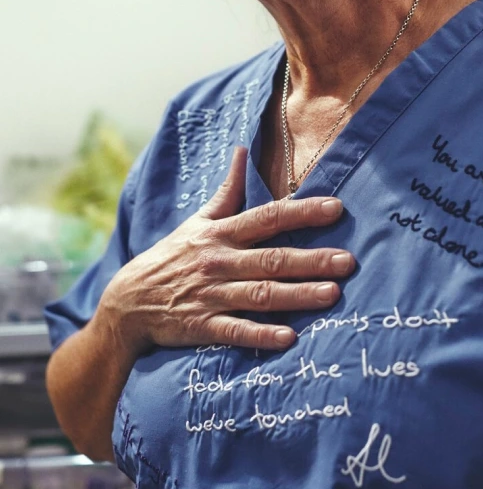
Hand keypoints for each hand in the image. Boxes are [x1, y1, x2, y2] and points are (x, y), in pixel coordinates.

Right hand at [99, 147, 354, 353]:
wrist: (127, 302)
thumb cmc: (171, 257)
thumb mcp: (197, 221)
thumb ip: (227, 191)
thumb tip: (243, 150)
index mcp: (221, 233)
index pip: (267, 217)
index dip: (302, 212)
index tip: (337, 209)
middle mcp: (219, 261)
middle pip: (272, 259)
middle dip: (312, 260)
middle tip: (349, 262)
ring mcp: (211, 295)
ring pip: (260, 295)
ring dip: (297, 295)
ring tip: (332, 295)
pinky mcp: (202, 326)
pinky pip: (235, 331)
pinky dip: (260, 335)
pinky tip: (289, 338)